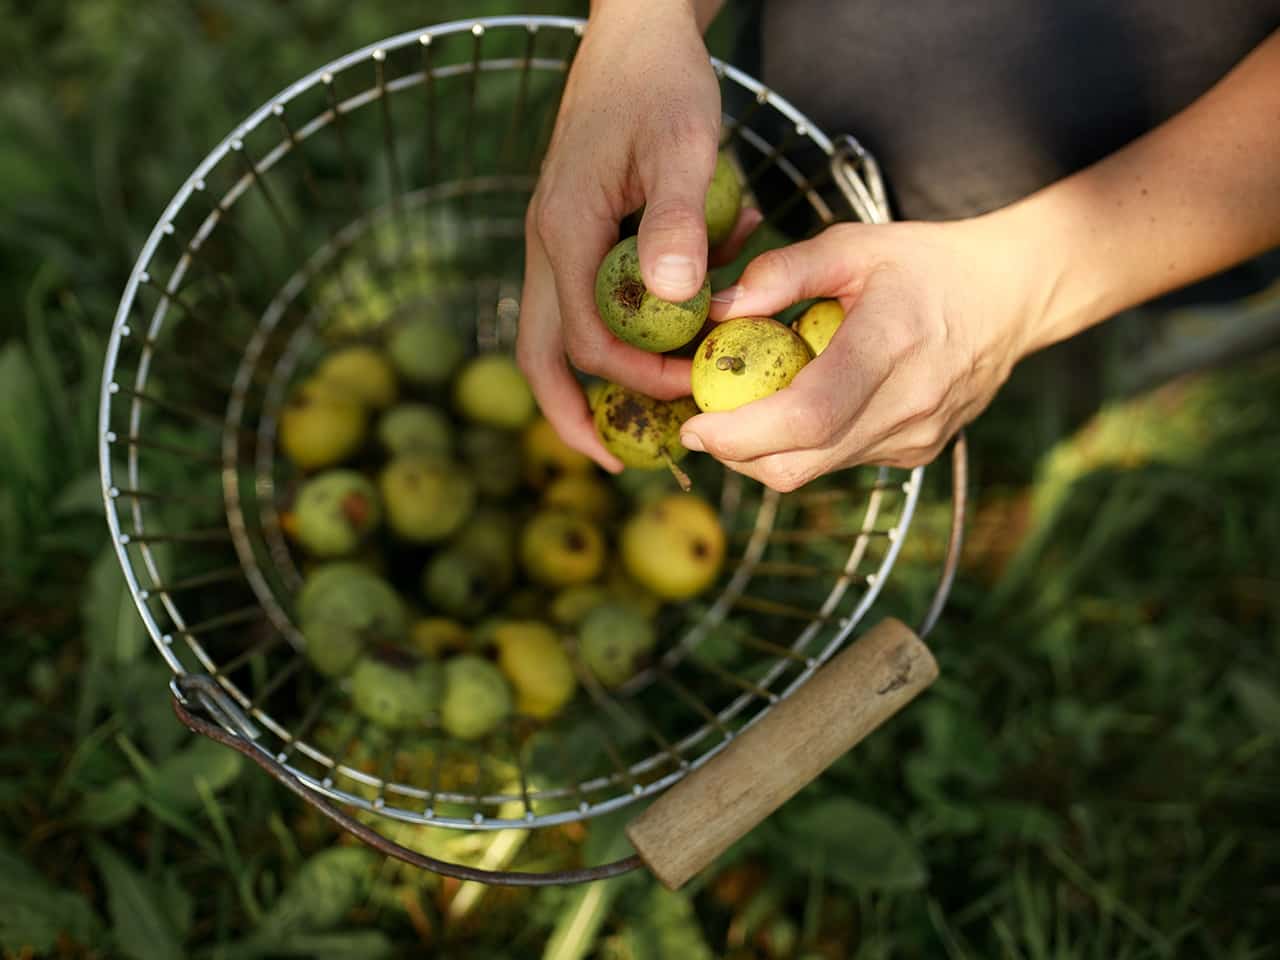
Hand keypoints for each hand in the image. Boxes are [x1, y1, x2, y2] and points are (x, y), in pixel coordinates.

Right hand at [517, 0, 729, 470]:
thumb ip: (678, 221)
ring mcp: (559, 239)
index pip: (586, 337)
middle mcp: (549, 243)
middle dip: (573, 413)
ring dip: (594, 380)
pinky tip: (685, 318)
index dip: (639, 375)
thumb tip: (674, 301)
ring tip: (640, 417)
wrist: (636, 33)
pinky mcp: (579, 232)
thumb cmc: (662, 82)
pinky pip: (590, 299)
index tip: (696, 385)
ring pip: (556, 332)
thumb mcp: (684, 145)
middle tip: (616, 461)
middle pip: (540, 352)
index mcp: (566, 230)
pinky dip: (625, 326)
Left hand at [679, 219, 1041, 490]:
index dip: (740, 433)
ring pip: (814, 471)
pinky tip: (794, 408)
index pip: (807, 415)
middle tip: (699, 424)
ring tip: (740, 410)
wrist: (1008, 297)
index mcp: (891, 343)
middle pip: (800, 461)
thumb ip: (781, 272)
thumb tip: (715, 313)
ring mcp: (915, 437)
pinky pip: (839, 462)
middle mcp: (908, 403)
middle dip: (736, 453)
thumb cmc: (923, 264)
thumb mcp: (852, 245)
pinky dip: (802, 446)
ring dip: (762, 453)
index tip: (695, 423)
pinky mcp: (915, 453)